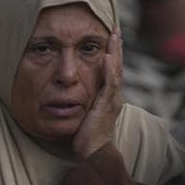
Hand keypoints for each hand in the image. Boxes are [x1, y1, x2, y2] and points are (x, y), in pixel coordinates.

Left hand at [73, 32, 122, 157]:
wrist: (92, 153)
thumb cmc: (85, 136)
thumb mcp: (83, 113)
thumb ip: (81, 100)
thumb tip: (67, 89)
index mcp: (108, 97)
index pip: (111, 71)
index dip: (111, 54)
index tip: (109, 38)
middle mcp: (114, 96)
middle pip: (117, 67)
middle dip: (116, 48)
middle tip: (116, 30)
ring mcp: (112, 100)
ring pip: (116, 72)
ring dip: (115, 53)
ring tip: (114, 37)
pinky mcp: (107, 106)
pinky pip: (109, 84)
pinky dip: (109, 69)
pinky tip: (107, 57)